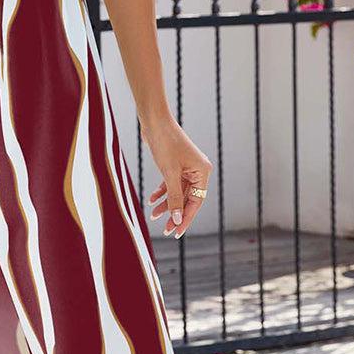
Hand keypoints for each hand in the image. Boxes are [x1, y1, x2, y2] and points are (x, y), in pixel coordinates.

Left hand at [141, 114, 211, 239]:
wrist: (155, 122)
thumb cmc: (165, 144)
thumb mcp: (169, 173)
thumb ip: (174, 197)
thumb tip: (177, 218)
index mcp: (202, 172)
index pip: (196, 202)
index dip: (186, 218)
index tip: (176, 232)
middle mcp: (197, 171)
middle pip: (187, 199)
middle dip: (175, 213)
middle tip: (165, 229)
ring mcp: (186, 168)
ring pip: (177, 193)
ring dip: (166, 204)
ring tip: (154, 216)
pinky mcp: (175, 165)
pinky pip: (170, 184)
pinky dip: (162, 192)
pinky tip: (151, 200)